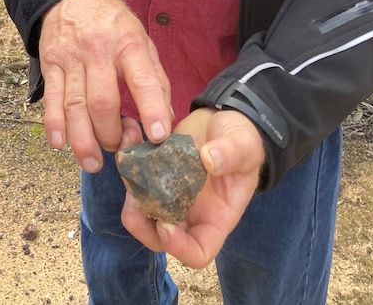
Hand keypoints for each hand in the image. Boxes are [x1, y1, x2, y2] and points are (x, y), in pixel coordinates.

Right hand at [38, 0, 171, 172]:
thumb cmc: (113, 24)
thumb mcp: (142, 40)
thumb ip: (155, 79)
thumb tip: (165, 120)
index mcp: (128, 44)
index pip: (143, 80)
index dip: (152, 109)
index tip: (158, 137)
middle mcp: (98, 50)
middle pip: (103, 102)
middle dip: (111, 135)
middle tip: (119, 149)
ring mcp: (71, 57)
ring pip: (75, 106)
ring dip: (84, 141)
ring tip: (93, 162)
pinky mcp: (50, 63)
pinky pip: (52, 99)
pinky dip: (55, 125)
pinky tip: (60, 144)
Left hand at [121, 107, 264, 268]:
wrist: (223, 119)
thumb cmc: (241, 140)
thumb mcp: (244, 145)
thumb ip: (231, 154)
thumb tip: (210, 160)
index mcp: (216, 218)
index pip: (197, 253)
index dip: (178, 248)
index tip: (166, 224)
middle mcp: (190, 212)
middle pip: (159, 237)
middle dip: (142, 222)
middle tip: (134, 194)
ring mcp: (171, 194)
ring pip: (142, 209)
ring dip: (130, 190)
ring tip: (128, 158)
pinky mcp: (157, 173)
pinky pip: (137, 178)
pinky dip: (129, 162)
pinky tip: (131, 136)